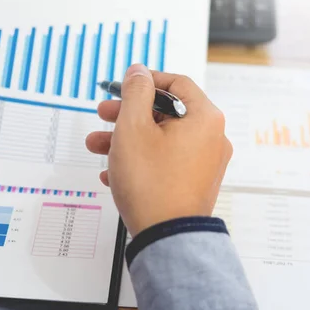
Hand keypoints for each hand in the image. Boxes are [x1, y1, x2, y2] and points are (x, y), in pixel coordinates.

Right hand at [86, 64, 232, 235]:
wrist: (167, 238)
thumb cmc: (153, 184)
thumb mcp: (133, 127)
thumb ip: (135, 92)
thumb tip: (138, 71)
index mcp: (205, 118)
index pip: (177, 83)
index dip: (146, 80)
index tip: (124, 85)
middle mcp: (212, 138)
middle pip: (166, 113)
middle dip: (128, 114)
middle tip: (104, 114)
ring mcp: (205, 163)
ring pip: (162, 139)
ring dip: (128, 138)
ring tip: (98, 146)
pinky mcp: (194, 182)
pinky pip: (166, 161)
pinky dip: (141, 159)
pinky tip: (113, 171)